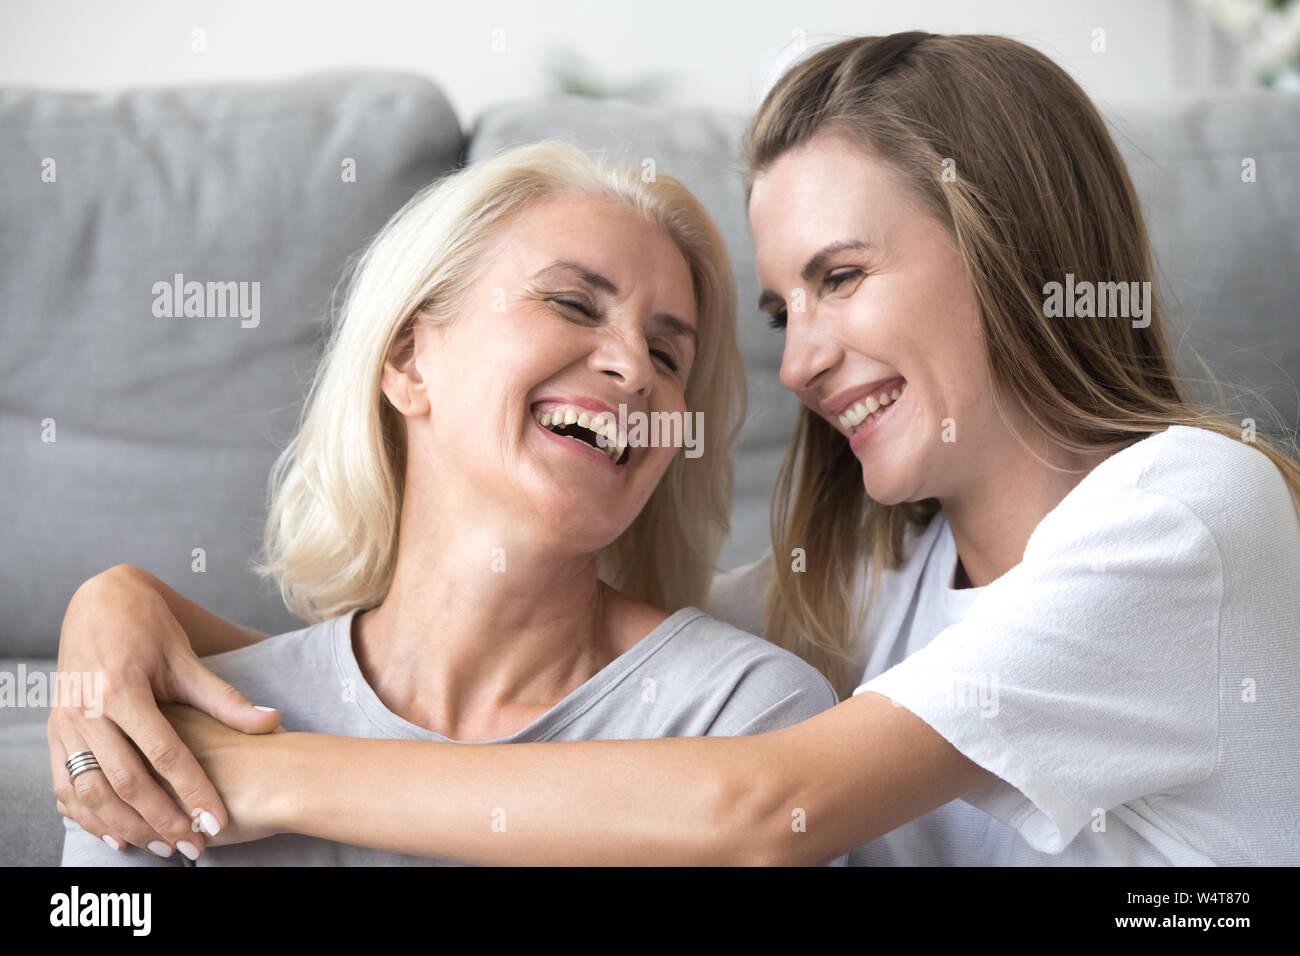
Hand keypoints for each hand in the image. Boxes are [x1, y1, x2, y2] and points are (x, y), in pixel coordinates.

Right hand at [48, 565, 281, 858]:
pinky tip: (118, 836)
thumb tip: (271, 722)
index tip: (216, 821)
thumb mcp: (185, 658)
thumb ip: (223, 698)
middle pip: (126, 782)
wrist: (98, 602)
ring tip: (164, 847)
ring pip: (92, 792)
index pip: (164, 754)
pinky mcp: (55, 733)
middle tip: (194, 847)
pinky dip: (89, 817)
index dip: (192, 791)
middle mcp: (87, 712)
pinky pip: (66, 786)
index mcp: (123, 690)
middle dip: (162, 820)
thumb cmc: (147, 627)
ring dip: (127, 826)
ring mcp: (65, 725)